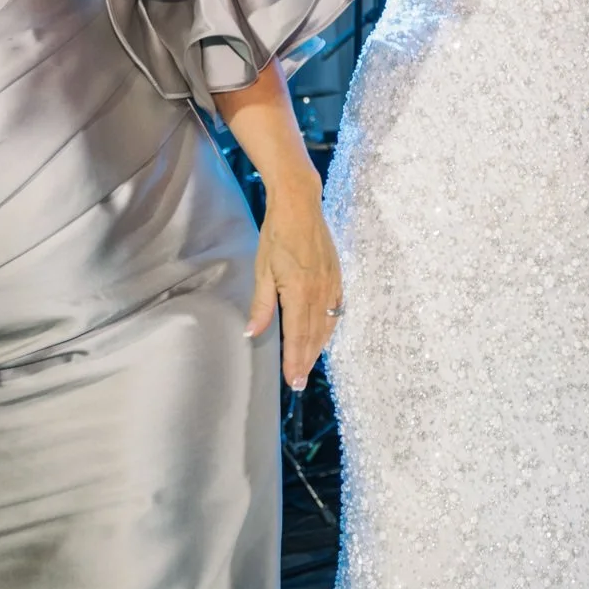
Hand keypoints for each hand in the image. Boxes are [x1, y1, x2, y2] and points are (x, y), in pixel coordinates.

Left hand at [248, 191, 344, 390]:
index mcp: (299, 292)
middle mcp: (319, 292)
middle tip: (298, 382)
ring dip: (317, 347)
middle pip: (314, 335)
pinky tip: (325, 335)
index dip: (294, 360)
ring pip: (326, 325)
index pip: (297, 335)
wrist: (300, 206)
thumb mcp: (262, 270)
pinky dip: (329, 327)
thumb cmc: (276, 235)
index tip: (291, 380)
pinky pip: (335, 309)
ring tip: (308, 365)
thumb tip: (252, 334)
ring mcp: (331, 284)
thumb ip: (262, 305)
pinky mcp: (336, 276)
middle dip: (306, 360)